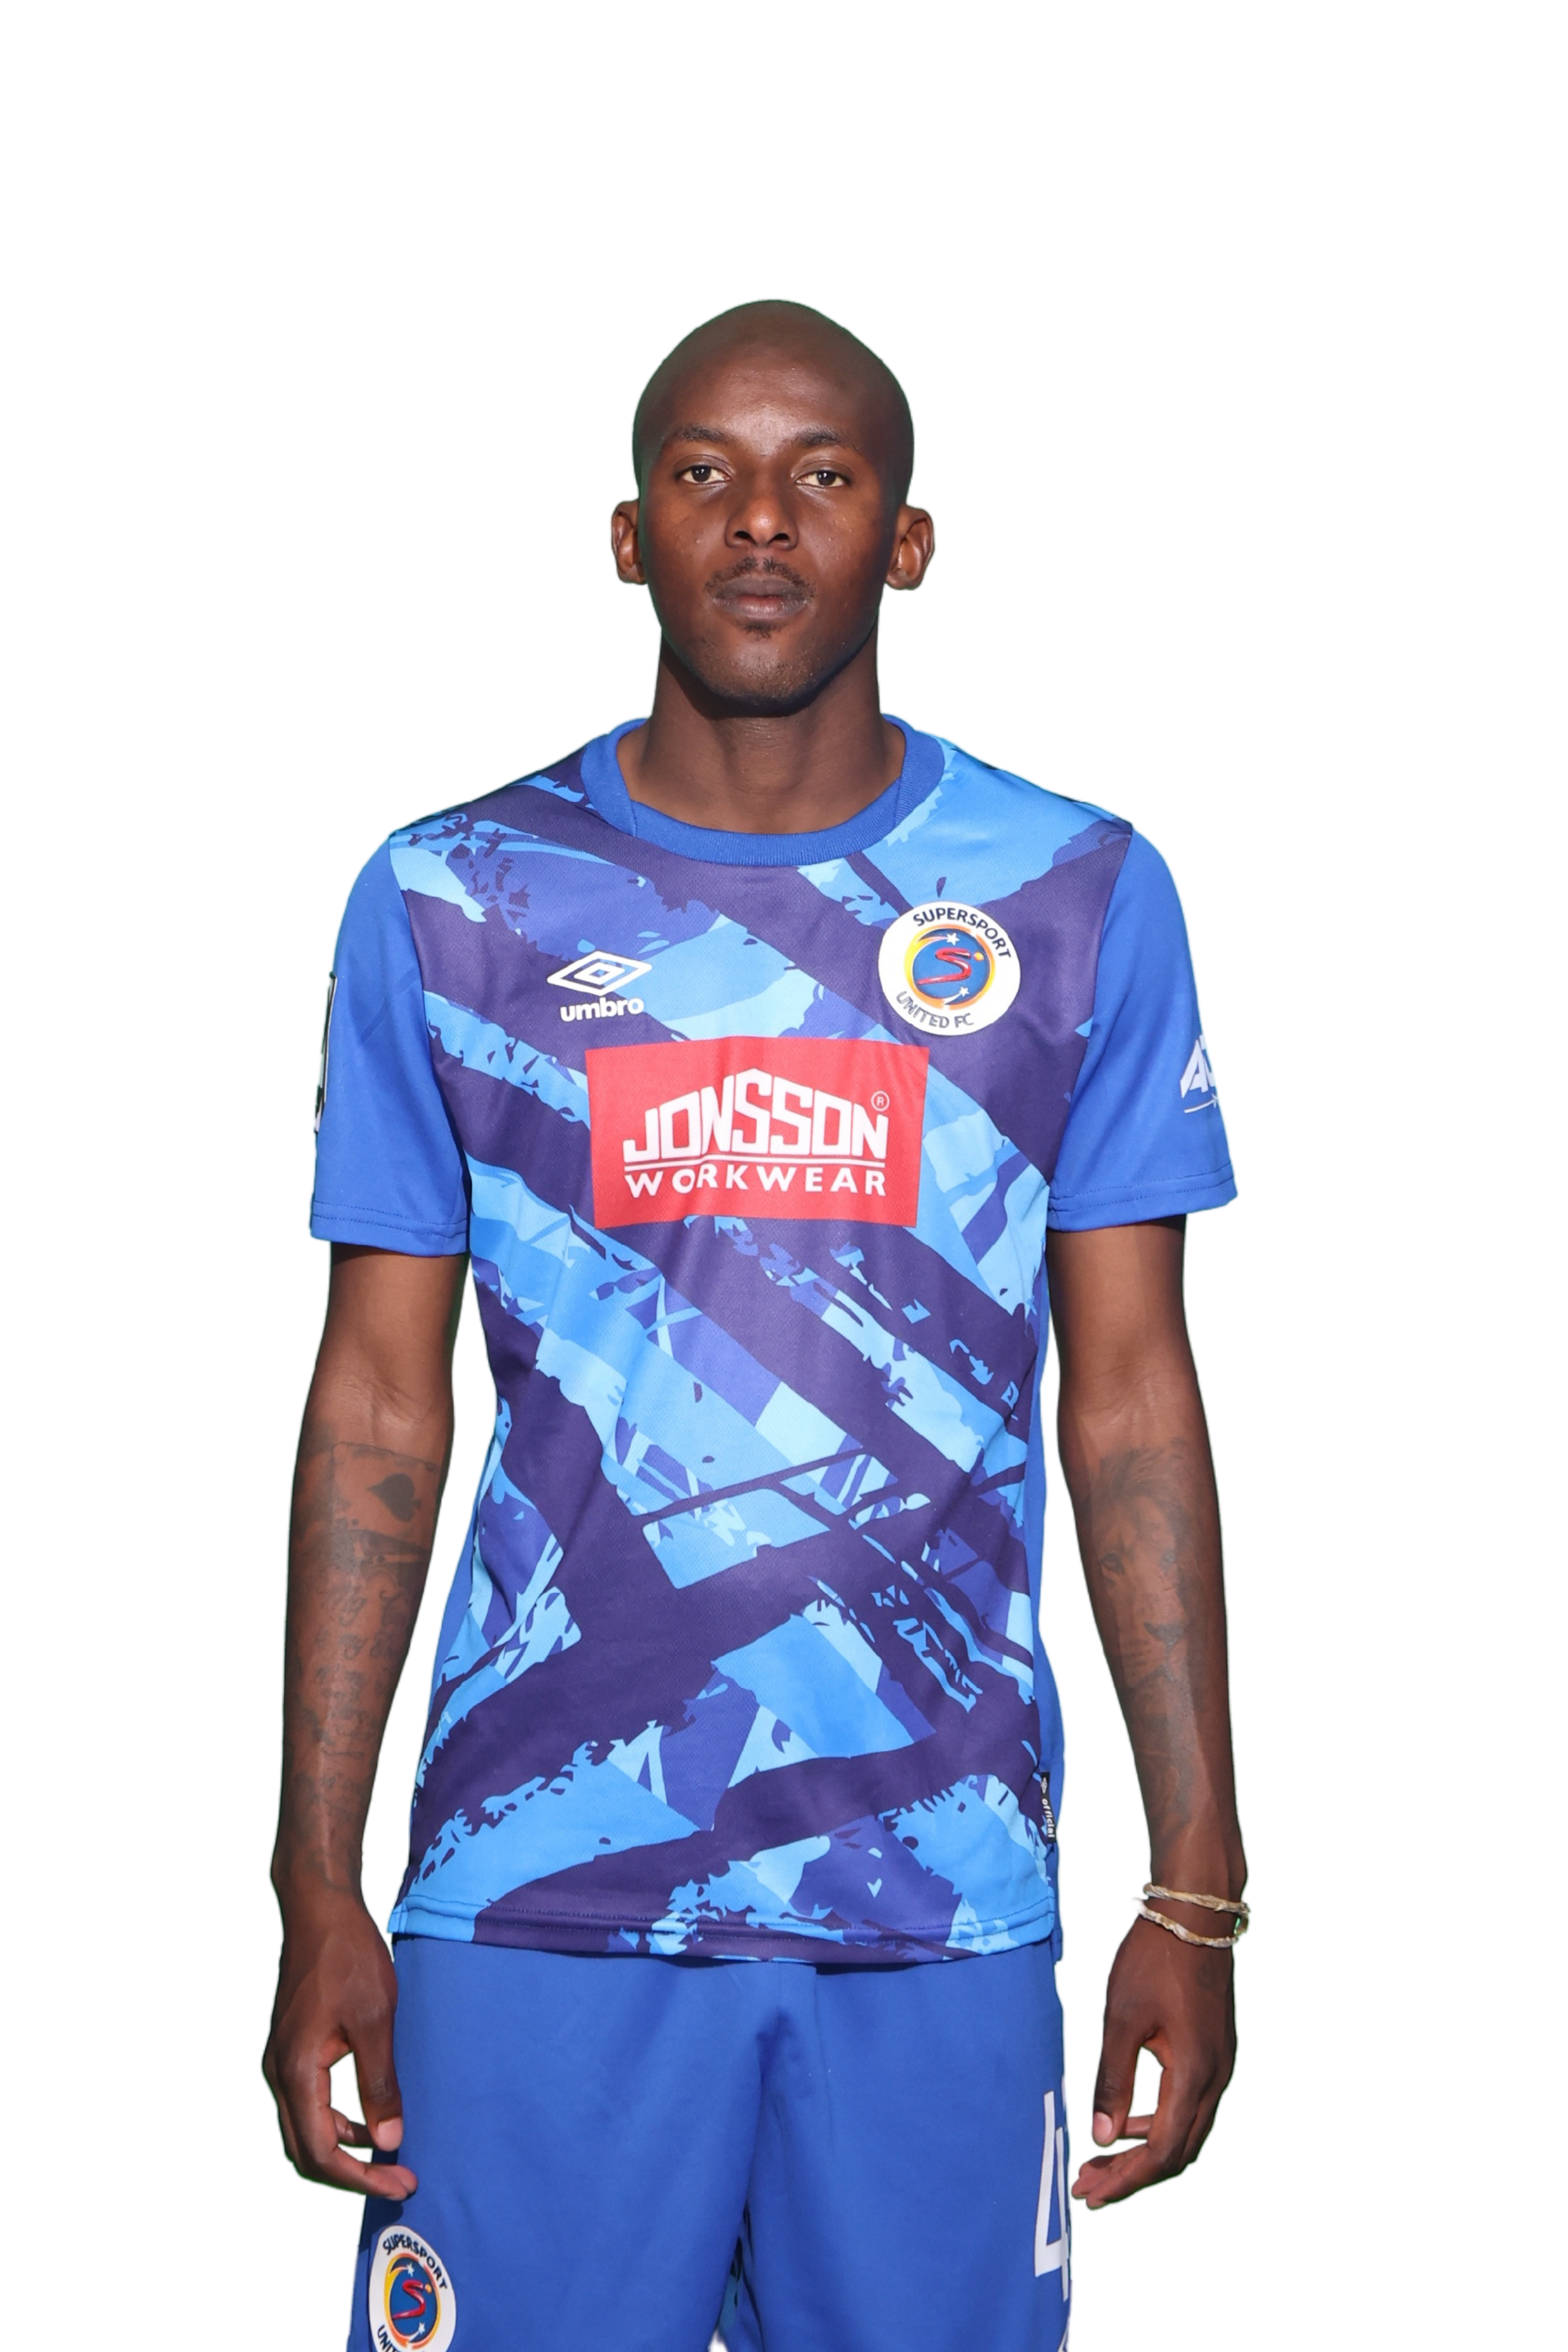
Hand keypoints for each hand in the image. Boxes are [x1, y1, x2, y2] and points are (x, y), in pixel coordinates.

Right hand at [262, 1892, 416, 2198]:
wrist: (319, 1908)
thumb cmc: (347, 1956)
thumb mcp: (375, 2019)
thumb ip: (379, 2083)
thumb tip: (388, 2143)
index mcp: (295, 2072)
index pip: (320, 2152)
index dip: (360, 2179)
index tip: (401, 2185)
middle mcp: (280, 2074)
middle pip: (307, 2150)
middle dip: (352, 2174)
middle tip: (400, 2180)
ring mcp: (283, 2062)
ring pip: (308, 2129)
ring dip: (346, 2148)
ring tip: (391, 2154)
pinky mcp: (294, 2050)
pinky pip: (311, 2103)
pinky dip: (340, 2121)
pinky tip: (372, 2116)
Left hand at [1071, 1915, 1235, 2209]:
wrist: (1195, 1914)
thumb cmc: (1154, 1960)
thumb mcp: (1123, 2018)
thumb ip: (1115, 2080)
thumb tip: (1102, 2137)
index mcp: (1195, 2076)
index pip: (1163, 2152)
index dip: (1126, 2178)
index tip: (1088, 2192)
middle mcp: (1215, 2080)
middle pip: (1178, 2152)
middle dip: (1133, 2175)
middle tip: (1088, 2186)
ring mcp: (1219, 2067)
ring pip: (1185, 2132)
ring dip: (1145, 2152)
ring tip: (1101, 2161)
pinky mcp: (1213, 2053)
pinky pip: (1189, 2107)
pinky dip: (1157, 2124)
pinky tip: (1128, 2121)